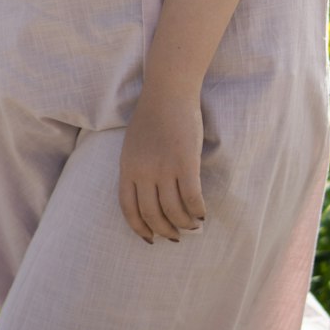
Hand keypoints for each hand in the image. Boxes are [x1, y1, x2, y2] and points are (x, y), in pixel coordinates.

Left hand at [119, 84, 206, 242]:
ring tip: (192, 225)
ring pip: (174, 211)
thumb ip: (136, 168)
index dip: (140, 228)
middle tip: (175, 235)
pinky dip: (198, 210)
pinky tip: (202, 213)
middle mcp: (143, 172)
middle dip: (165, 230)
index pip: (129, 209)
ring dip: (184, 224)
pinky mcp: (186, 163)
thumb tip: (149, 196)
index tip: (150, 238)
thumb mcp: (132, 145)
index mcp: (127, 167)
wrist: (168, 91)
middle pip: (152, 215)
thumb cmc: (152, 115)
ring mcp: (164, 168)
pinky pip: (192, 198)